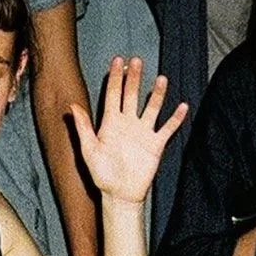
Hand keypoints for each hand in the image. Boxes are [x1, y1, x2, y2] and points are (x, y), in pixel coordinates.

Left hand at [69, 57, 187, 204]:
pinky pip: (168, 128)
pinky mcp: (156, 144)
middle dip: (134, 78)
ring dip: (157, 94)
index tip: (117, 61)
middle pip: (132, 95)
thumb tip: (72, 106)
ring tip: (161, 79)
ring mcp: (143, 132)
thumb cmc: (102, 174)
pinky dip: (176, 118)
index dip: (115, 78)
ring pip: (152, 108)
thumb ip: (83, 128)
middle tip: (137, 61)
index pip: (113, 95)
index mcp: (110, 123)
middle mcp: (128, 123)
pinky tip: (182, 106)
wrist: (119, 194)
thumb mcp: (88, 150)